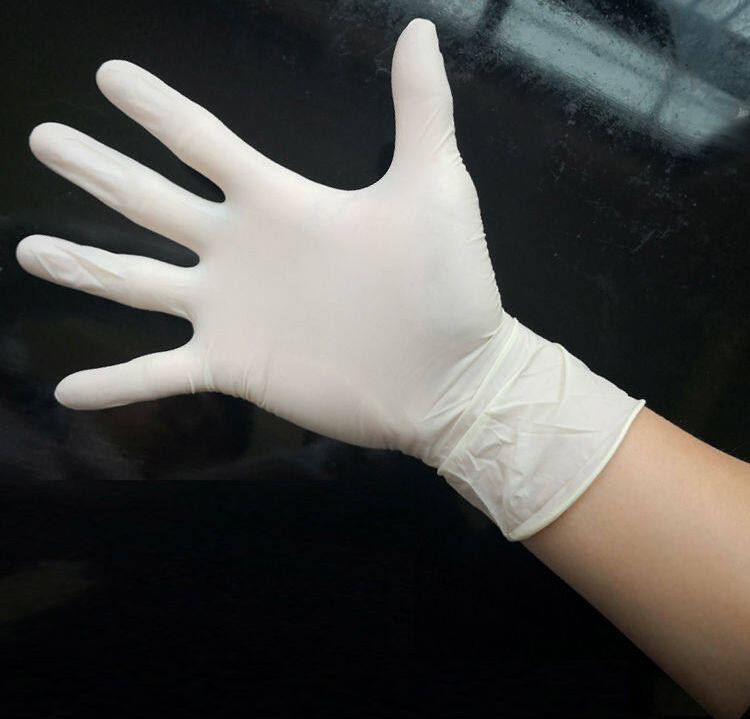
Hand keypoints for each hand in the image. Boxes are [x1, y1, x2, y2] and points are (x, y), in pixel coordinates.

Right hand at [17, 18, 508, 465]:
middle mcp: (242, 253)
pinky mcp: (233, 367)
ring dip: (83, 267)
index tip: (110, 75)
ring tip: (28, 252)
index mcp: (278, 203)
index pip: (201, 142)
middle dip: (97, 172)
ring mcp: (231, 313)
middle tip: (45, 140)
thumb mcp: (434, 185)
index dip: (155, 109)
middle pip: (149, 203)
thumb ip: (420, 108)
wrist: (449, 376)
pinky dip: (117, 382)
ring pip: (137, 284)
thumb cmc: (448, 284)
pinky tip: (70, 390)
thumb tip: (421, 28)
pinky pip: (159, 374)